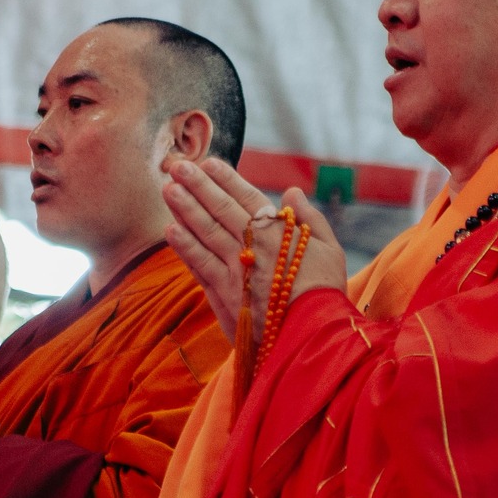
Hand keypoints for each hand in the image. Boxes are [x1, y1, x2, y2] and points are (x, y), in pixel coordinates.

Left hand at [162, 159, 346, 345]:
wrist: (313, 335)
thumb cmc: (324, 291)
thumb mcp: (329, 249)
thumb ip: (310, 218)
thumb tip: (292, 191)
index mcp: (279, 232)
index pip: (248, 197)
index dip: (226, 179)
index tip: (208, 162)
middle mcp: (253, 245)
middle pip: (221, 210)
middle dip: (198, 186)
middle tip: (177, 167)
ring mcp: (235, 270)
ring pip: (205, 233)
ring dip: (185, 210)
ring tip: (168, 190)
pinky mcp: (223, 295)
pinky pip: (200, 265)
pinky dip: (185, 247)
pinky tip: (171, 230)